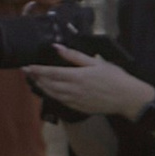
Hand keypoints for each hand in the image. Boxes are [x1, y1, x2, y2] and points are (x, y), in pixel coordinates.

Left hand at [30, 43, 150, 120]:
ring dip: (41, 87)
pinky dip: (51, 95)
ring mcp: (75, 101)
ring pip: (52, 94)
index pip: (50, 73)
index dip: (37, 70)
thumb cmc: (115, 78)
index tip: (26, 66)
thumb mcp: (96, 62)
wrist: (127, 98)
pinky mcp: (78, 108)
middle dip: (36, 78)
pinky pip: (60, 101)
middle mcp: (73, 90)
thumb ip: (74, 56)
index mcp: (77, 77)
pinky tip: (49, 91)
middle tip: (27, 72)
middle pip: (48, 84)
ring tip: (34, 80)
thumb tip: (57, 48)